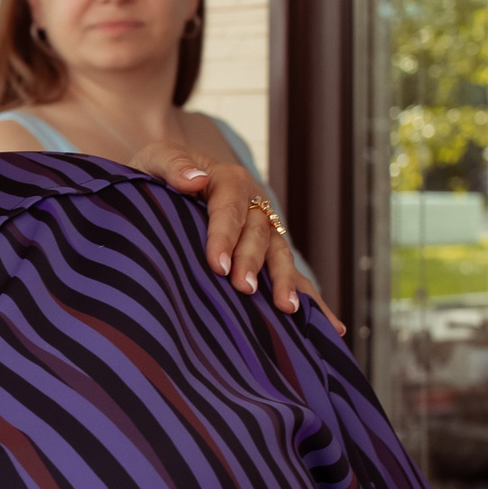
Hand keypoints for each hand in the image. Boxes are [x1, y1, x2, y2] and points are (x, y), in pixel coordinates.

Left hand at [126, 142, 344, 334]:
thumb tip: (192, 180)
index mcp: (229, 180)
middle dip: (253, 262)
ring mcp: (264, 231)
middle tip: (245, 289)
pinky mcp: (267, 256)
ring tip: (288, 309)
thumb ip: (172, 165)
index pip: (229, 208)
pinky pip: (292, 277)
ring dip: (285, 282)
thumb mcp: (154, 161)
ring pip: (280, 256)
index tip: (216, 265)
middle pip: (258, 233)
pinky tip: (333, 327)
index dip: (224, 235)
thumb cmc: (157, 177)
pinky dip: (312, 301)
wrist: (164, 188)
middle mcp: (254, 205)